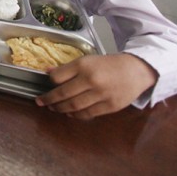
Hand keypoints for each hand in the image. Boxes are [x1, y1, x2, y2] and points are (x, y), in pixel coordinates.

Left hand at [36, 53, 157, 119]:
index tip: (44, 86)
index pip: (58, 77)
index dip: (49, 82)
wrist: (135, 70)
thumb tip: (48, 72)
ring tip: (53, 108)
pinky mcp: (110, 106)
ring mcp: (101, 94)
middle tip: (40, 102)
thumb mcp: (87, 60)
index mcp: (84, 65)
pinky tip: (70, 113)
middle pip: (63, 94)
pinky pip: (88, 114)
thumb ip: (67, 68)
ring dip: (60, 109)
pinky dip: (76, 115)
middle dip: (49, 99)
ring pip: (74, 106)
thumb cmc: (108, 64)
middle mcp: (91, 80)